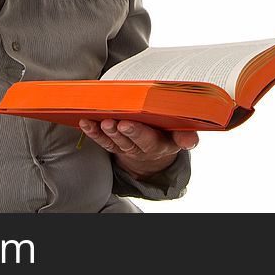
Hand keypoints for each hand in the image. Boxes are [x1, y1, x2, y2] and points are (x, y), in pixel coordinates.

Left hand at [78, 119, 197, 179]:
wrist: (155, 152)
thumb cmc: (167, 135)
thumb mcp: (179, 138)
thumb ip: (185, 137)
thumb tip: (190, 139)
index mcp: (159, 144)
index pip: (149, 140)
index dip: (137, 133)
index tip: (127, 124)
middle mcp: (140, 147)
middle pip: (129, 141)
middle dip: (120, 132)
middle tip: (113, 122)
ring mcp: (125, 146)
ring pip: (114, 141)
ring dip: (105, 132)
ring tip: (100, 122)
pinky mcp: (113, 145)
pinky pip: (102, 141)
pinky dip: (92, 132)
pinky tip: (84, 123)